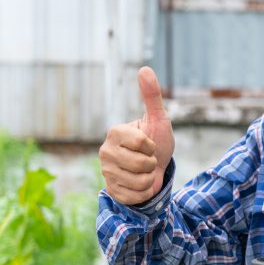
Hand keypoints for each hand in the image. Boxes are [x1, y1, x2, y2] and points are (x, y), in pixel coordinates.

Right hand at [99, 67, 175, 204]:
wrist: (156, 169)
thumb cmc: (157, 142)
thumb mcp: (158, 119)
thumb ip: (152, 96)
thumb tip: (144, 68)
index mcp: (115, 133)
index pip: (141, 143)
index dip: (152, 145)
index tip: (149, 143)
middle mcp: (105, 151)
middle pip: (141, 164)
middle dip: (152, 163)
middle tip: (148, 159)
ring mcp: (106, 172)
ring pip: (139, 181)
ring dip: (149, 178)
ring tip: (144, 172)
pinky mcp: (111, 190)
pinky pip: (135, 196)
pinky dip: (143, 192)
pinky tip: (139, 184)